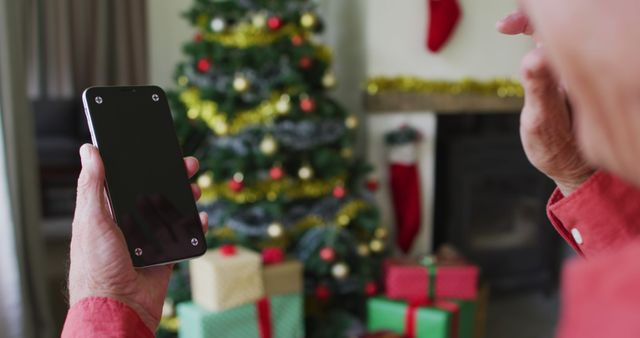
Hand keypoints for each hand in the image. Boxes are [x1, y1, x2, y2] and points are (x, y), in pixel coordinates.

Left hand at [68, 144, 207, 330]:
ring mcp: (148, 239)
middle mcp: (128, 223)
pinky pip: (184, 235)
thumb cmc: (96, 267)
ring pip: (171, 211)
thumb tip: (89, 150)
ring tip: (195, 188)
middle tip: (187, 165)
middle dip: (171, 177)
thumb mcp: (91, 220)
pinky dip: (194, 225)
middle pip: (154, 192)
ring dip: (185, 198)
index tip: (157, 149)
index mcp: (107, 212)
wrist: (118, 307)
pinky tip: (199, 216)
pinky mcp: (165, 255)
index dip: (141, 164)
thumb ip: (92, 186)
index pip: (125, 180)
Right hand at [497, 11, 593, 194]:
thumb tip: (533, 57)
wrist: (573, 166)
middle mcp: (581, 65)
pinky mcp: (565, 73)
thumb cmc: (559, 146)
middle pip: (558, 24)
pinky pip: (554, 41)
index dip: (529, 19)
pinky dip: (535, 33)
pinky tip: (521, 38)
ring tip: (507, 27)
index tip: (502, 27)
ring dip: (532, 23)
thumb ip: (539, 87)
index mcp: (579, 70)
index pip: (557, 28)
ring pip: (557, 31)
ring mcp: (573, 68)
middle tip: (504, 26)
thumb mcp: (542, 120)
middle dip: (529, 17)